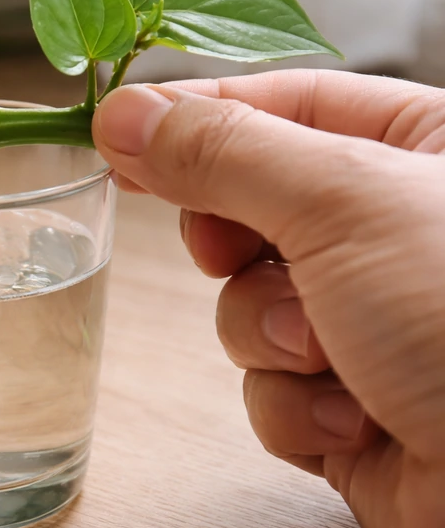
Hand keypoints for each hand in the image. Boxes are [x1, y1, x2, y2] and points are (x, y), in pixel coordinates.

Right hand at [93, 69, 444, 527]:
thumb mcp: (343, 202)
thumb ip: (223, 152)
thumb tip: (123, 115)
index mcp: (423, 148)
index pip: (281, 105)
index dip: (193, 118)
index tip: (114, 131)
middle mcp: (395, 234)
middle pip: (248, 208)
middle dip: (235, 247)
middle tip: (231, 251)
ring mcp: (372, 323)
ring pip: (247, 308)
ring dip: (268, 337)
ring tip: (329, 357)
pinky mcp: (351, 407)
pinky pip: (270, 390)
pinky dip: (296, 408)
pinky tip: (356, 423)